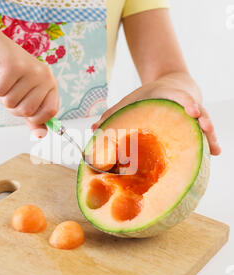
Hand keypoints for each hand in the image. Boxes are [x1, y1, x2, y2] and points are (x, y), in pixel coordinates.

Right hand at [0, 33, 58, 136]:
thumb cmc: (13, 76)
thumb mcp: (27, 97)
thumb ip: (35, 118)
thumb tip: (41, 135)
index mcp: (51, 84)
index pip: (50, 112)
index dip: (37, 119)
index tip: (28, 114)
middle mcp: (44, 76)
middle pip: (27, 111)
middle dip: (14, 107)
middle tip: (11, 92)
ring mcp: (29, 70)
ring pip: (11, 102)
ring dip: (2, 96)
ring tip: (5, 81)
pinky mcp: (12, 65)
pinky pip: (0, 91)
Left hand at [92, 73, 220, 154]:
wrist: (170, 87)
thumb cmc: (148, 97)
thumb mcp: (130, 102)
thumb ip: (114, 116)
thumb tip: (93, 130)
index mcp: (165, 96)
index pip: (178, 97)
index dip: (185, 102)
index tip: (191, 111)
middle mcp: (182, 104)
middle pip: (196, 111)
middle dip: (201, 119)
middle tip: (204, 126)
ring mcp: (191, 115)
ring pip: (203, 124)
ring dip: (208, 136)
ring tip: (214, 150)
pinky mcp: (194, 125)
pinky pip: (202, 134)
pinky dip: (209, 143)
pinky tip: (215, 153)